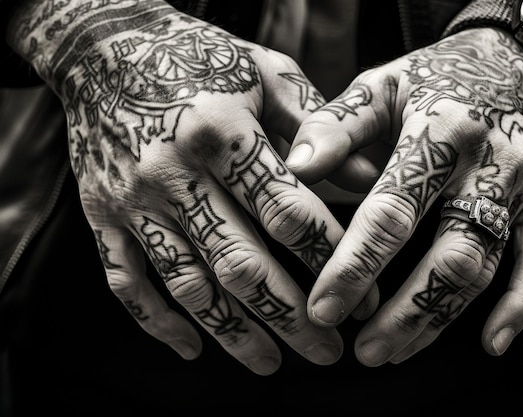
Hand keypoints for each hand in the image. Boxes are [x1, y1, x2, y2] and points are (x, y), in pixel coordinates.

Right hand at [8, 0, 378, 373]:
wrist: (103, 46)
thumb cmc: (199, 56)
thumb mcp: (265, 72)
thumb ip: (317, 126)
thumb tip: (368, 180)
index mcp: (222, 132)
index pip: (288, 213)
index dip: (329, 260)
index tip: (358, 295)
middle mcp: (175, 173)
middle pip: (241, 263)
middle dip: (290, 316)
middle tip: (326, 351)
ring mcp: (133, 200)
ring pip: (188, 284)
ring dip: (233, 332)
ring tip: (270, 363)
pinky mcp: (101, 215)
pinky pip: (126, 281)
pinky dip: (157, 322)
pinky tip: (192, 347)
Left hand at [286, 28, 522, 364]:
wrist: (522, 57)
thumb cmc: (440, 75)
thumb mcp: (384, 84)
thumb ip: (337, 126)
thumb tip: (294, 168)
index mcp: (437, 133)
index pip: (390, 213)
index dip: (355, 267)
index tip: (323, 308)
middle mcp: (484, 165)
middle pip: (446, 254)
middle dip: (403, 312)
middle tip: (364, 351)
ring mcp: (520, 187)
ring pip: (484, 266)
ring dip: (441, 317)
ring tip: (397, 350)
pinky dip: (520, 306)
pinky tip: (490, 341)